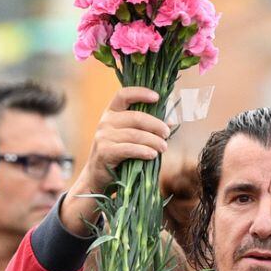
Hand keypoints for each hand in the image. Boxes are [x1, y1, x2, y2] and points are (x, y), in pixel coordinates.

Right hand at [60, 87, 168, 235]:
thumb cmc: (119, 156)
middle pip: (135, 117)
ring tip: (164, 147)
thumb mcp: (131, 138)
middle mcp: (105, 122)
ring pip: (135, 135)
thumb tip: (171, 122)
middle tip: (167, 133)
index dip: (140, 93)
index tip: (157, 97)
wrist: (98, 177)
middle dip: (155, 124)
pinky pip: (128, 149)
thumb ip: (147, 128)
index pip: (123, 95)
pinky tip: (153, 155)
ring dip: (153, 141)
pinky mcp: (104, 152)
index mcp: (111, 113)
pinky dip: (143, 151)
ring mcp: (103, 136)